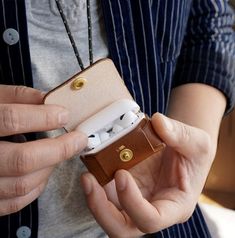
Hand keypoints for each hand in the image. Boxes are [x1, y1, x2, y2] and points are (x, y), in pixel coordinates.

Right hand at [0, 85, 86, 215]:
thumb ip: (18, 97)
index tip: (64, 115)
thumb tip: (49, 101)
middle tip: (78, 139)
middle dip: (58, 149)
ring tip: (59, 152)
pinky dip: (37, 186)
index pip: (11, 120)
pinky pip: (16, 201)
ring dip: (50, 167)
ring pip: (22, 184)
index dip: (42, 117)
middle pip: (21, 160)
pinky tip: (44, 170)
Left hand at [81, 113, 214, 236]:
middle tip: (90, 181)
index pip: (150, 220)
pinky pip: (104, 193)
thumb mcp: (197, 142)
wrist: (180, 148)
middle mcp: (151, 208)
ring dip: (93, 197)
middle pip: (121, 228)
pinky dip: (95, 184)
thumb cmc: (192, 151)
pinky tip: (92, 166)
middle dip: (101, 210)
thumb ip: (180, 134)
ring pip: (108, 213)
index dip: (132, 203)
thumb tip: (158, 122)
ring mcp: (134, 199)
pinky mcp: (123, 188)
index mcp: (173, 206)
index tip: (121, 174)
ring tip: (86, 175)